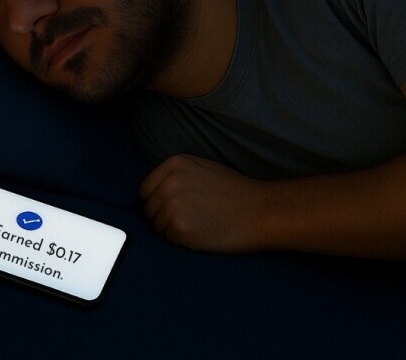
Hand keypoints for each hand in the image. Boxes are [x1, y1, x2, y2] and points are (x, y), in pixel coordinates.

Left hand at [139, 154, 267, 252]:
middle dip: (163, 217)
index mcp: (174, 164)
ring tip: (199, 224)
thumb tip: (155, 190)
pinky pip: (168, 240)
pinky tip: (202, 233)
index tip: (172, 208)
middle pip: (148, 210)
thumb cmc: (236, 191)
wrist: (260, 211)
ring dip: (172, 231)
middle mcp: (169, 183)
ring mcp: (173, 206)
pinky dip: (182, 241)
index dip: (157, 202)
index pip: (145, 190)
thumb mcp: (203, 168)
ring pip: (157, 227)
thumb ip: (177, 175)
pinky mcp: (180, 228)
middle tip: (190, 219)